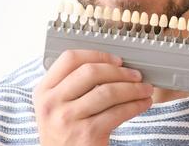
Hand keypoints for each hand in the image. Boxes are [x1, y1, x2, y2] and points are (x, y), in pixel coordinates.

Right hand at [33, 50, 153, 145]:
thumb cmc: (64, 134)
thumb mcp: (56, 107)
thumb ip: (72, 84)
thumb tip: (110, 65)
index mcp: (43, 91)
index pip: (70, 59)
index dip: (97, 55)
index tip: (115, 60)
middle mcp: (52, 104)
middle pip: (91, 72)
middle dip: (120, 71)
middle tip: (136, 75)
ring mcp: (68, 119)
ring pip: (108, 91)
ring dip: (133, 88)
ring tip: (145, 89)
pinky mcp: (86, 134)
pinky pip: (118, 112)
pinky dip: (136, 105)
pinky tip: (143, 103)